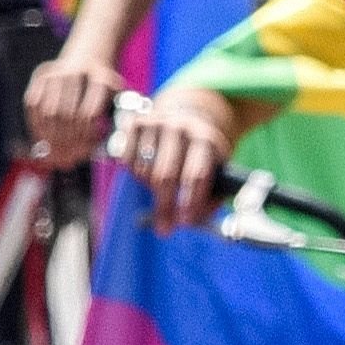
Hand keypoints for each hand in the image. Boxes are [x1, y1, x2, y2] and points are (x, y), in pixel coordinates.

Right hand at [25, 54, 120, 168]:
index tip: (83, 154)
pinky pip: (33, 105)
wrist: (89, 55)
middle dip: (65, 142)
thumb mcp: (113, 102)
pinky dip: (36, 125)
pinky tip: (43, 140)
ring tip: (54, 154)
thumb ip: (106, 128)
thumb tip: (84, 156)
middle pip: (67, 116)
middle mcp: (77, 72)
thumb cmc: (103, 89)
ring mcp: (56, 72)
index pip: (89, 115)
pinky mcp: (41, 75)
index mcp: (101, 78)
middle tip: (65, 160)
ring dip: (50, 138)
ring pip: (48, 112)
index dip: (83, 139)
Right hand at [111, 93, 232, 221]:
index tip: (184, 223)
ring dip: (151, 189)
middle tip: (164, 229)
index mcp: (206, 139)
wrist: (186, 115)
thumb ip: (212, 197)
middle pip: (166, 176)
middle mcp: (181, 128)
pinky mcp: (136, 123)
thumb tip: (194, 220)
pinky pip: (128, 162)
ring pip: (145, 171)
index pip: (196, 175)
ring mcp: (156, 123)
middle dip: (164, 207)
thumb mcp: (217, 169)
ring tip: (162, 189)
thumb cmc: (202, 152)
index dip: (189, 202)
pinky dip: (137, 175)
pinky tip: (149, 171)